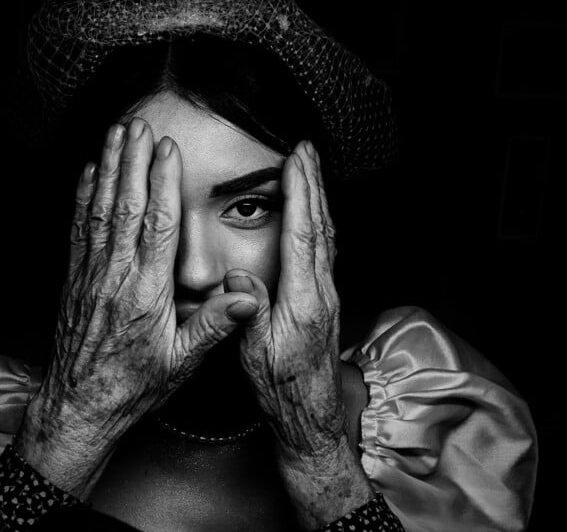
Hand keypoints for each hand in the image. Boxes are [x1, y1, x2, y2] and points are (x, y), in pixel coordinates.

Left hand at [16, 119, 258, 497]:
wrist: (80, 404)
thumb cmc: (135, 384)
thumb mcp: (183, 362)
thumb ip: (215, 325)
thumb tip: (250, 298)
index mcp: (147, 291)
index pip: (158, 225)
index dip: (162, 183)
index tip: (166, 149)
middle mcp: (116, 275)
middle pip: (125, 206)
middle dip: (132, 161)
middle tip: (137, 123)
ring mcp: (90, 274)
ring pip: (100, 210)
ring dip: (107, 168)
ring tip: (114, 134)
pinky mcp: (75, 278)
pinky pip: (79, 228)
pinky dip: (83, 195)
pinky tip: (87, 173)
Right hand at [226, 141, 372, 527]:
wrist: (309, 417)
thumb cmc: (280, 390)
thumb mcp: (255, 353)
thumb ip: (249, 310)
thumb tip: (238, 270)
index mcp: (304, 300)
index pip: (303, 234)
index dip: (301, 192)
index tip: (297, 158)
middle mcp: (322, 292)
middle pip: (321, 226)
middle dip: (314, 183)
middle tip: (307, 148)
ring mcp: (328, 296)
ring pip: (326, 237)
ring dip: (318, 199)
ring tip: (309, 170)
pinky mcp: (325, 302)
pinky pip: (324, 251)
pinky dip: (317, 222)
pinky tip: (312, 216)